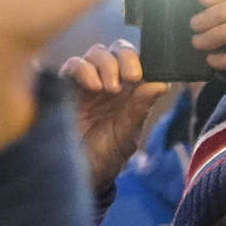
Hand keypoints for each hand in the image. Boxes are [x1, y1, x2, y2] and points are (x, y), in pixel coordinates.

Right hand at [59, 41, 169, 187]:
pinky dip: (83, 70)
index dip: (142, 60)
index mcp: (130, 90)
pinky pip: (72, 66)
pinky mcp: (64, 86)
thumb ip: (141, 108)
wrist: (79, 174)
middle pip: (117, 51)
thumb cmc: (106, 155)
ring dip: (107, 64)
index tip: (145, 75)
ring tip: (110, 88)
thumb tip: (162, 83)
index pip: (138, 61)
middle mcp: (108, 81)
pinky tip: (93, 87)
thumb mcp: (128, 134)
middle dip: (126, 58)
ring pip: (96, 53)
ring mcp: (86, 82)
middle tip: (131, 77)